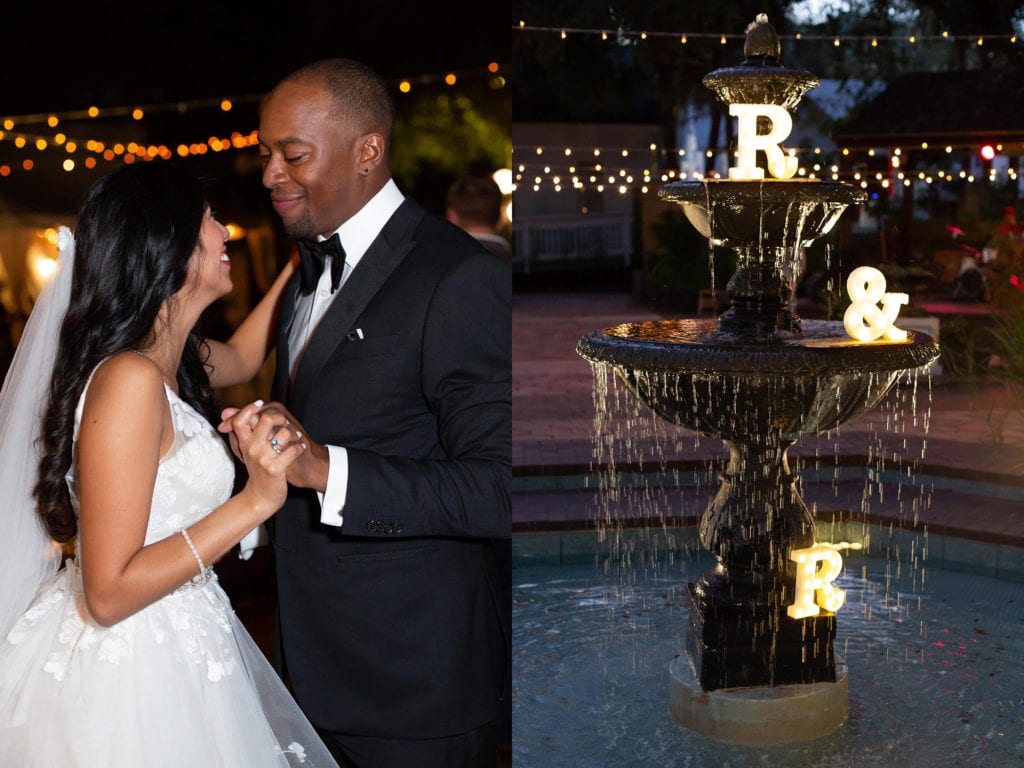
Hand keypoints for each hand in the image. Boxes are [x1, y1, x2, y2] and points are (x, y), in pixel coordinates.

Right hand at [224, 401, 306, 515]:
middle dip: (280, 417)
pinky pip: (293, 449)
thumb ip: (240, 428)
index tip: (260, 404)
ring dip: (294, 434)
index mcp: (243, 443)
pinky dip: (300, 447)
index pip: (241, 420)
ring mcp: (263, 459)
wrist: (262, 496)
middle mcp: (251, 449)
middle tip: (285, 422)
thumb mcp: (245, 448)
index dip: (250, 409)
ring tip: (295, 438)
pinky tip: (300, 448)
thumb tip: (225, 410)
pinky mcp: (275, 469)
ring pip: (284, 433)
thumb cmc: (257, 468)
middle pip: (265, 419)